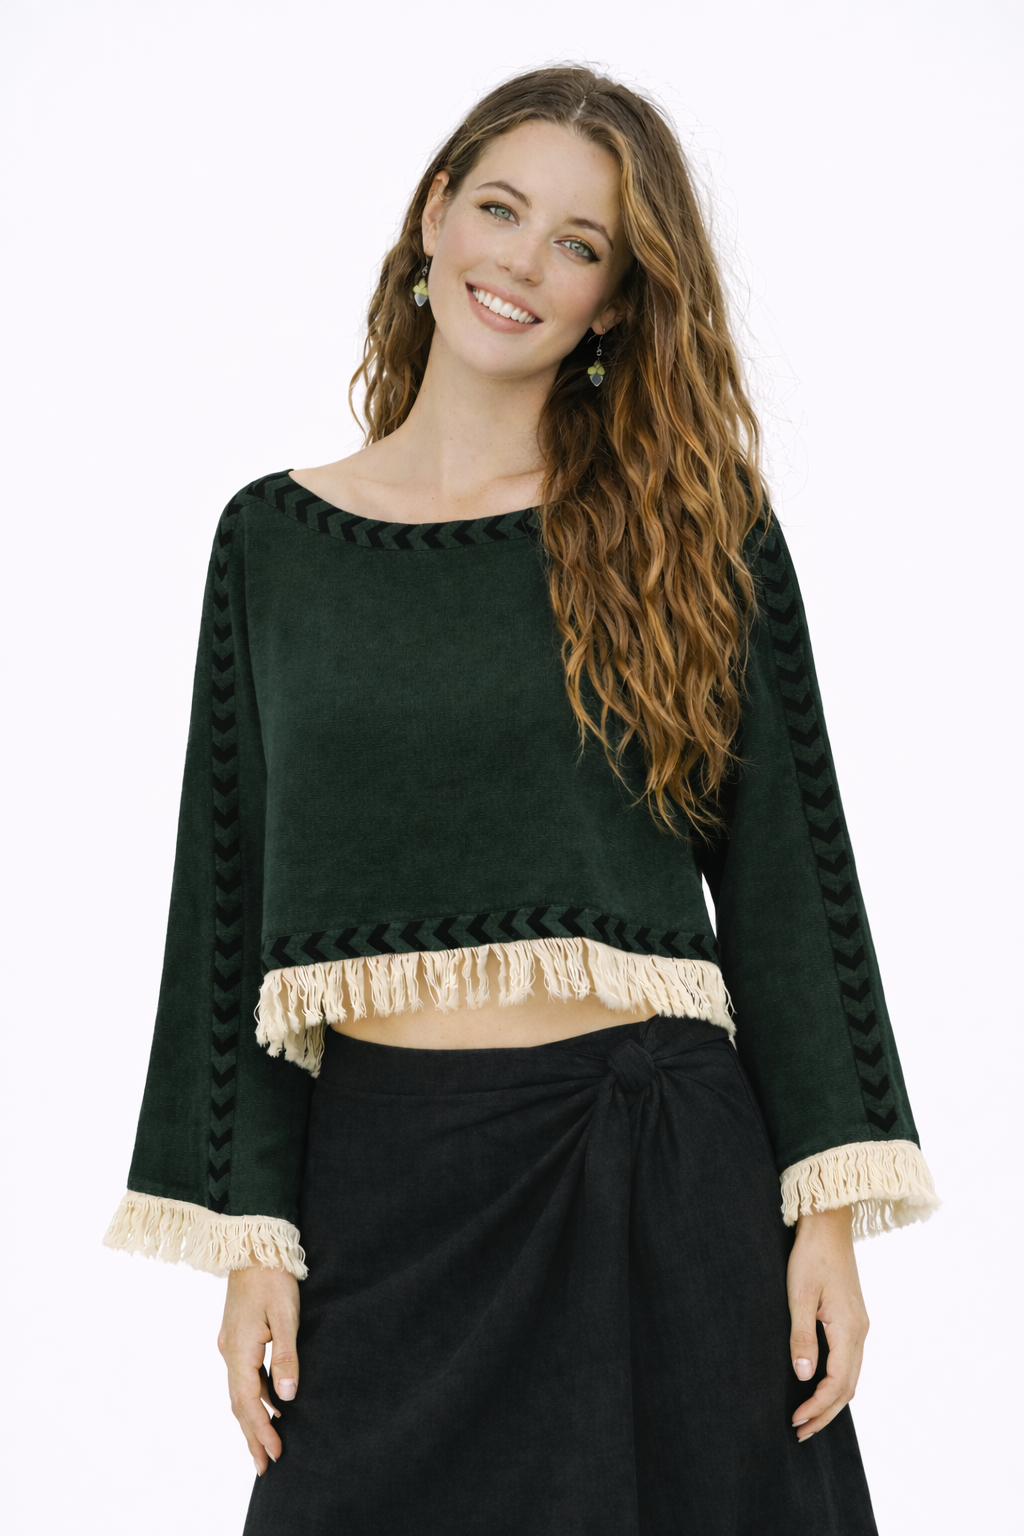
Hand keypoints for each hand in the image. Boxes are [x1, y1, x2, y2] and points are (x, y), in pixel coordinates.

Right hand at [218, 1266, 300, 1474]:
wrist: (253, 1243)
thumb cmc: (273, 1277)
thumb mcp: (286, 1316)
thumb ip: (285, 1358)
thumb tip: (287, 1398)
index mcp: (239, 1350)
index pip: (249, 1403)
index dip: (263, 1430)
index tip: (276, 1455)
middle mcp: (229, 1351)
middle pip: (239, 1404)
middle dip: (252, 1435)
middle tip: (265, 1466)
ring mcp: (230, 1343)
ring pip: (238, 1391)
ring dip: (252, 1418)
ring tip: (266, 1443)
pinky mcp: (235, 1335)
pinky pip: (242, 1375)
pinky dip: (253, 1395)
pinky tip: (269, 1402)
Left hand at [787, 1205, 868, 1441]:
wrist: (828, 1225)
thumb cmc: (810, 1256)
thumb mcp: (799, 1295)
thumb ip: (801, 1337)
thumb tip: (803, 1376)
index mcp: (849, 1329)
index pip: (837, 1384)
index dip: (817, 1406)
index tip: (795, 1420)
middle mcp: (860, 1332)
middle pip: (848, 1388)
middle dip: (825, 1413)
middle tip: (800, 1432)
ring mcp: (860, 1325)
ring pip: (852, 1377)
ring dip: (832, 1400)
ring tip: (808, 1417)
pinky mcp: (854, 1318)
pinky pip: (850, 1361)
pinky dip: (837, 1382)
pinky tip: (820, 1386)